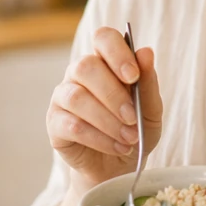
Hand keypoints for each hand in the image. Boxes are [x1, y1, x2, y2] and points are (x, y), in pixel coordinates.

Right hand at [47, 26, 163, 189]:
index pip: (103, 38)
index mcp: (105, 61)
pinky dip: (99, 138)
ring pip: (77, 97)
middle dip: (113, 94)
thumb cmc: (135, 130)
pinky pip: (72, 125)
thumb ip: (148, 83)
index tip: (133, 76)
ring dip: (108, 120)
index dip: (117, 52)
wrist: (119, 166)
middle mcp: (79, 74)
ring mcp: (63, 97)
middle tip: (133, 118)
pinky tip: (117, 147)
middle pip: (86, 67)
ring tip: (130, 138)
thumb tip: (146, 52)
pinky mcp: (55, 123)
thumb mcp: (151, 111)